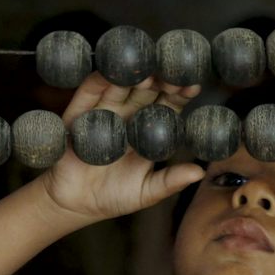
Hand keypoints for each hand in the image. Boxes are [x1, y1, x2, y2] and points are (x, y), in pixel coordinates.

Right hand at [38, 74, 204, 223]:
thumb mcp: (146, 192)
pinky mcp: (79, 111)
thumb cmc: (114, 197)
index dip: (180, 94)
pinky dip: (99, 79)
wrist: (75, 203)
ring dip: (133, 76)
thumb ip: (170, 181)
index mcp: (149, 130)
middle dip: (160, 79)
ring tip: (145, 75)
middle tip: (171, 73)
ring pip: (121, 86)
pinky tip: (110, 71)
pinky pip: (89, 92)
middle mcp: (129, 114)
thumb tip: (199, 173)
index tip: (193, 87)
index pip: (168, 105)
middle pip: (147, 89)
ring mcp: (105, 110)